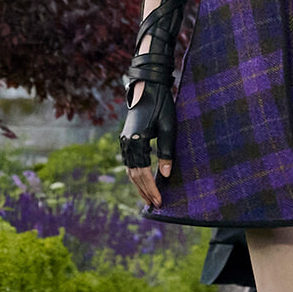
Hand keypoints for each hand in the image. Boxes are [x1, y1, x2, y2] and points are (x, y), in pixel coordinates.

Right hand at [120, 83, 175, 208]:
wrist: (147, 87)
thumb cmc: (161, 105)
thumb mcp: (168, 128)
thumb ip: (166, 152)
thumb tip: (165, 175)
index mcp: (137, 141)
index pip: (143, 173)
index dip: (151, 189)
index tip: (159, 202)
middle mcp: (127, 143)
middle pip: (134, 175)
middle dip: (144, 191)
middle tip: (155, 205)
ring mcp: (124, 141)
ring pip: (130, 170)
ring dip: (138, 185)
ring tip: (148, 198)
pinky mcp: (126, 138)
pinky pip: (129, 162)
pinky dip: (135, 174)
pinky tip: (143, 181)